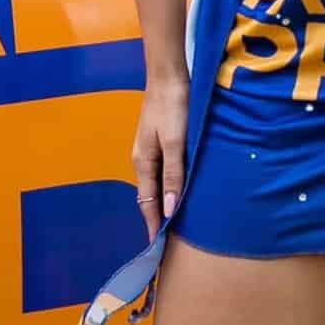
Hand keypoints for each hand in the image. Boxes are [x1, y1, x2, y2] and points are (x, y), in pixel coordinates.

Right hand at [132, 71, 187, 240]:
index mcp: (143, 163)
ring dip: (165, 203)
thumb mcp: (175, 143)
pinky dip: (171, 187)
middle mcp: (144, 160)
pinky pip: (164, 172)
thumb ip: (174, 175)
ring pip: (158, 185)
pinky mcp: (161, 142)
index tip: (158, 249)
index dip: (153, 225)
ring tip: (178, 223)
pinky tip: (182, 192)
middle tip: (170, 242)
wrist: (170, 75)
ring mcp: (151, 150)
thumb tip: (171, 209)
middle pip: (150, 197)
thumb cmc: (173, 107)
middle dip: (158, 219)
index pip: (148, 203)